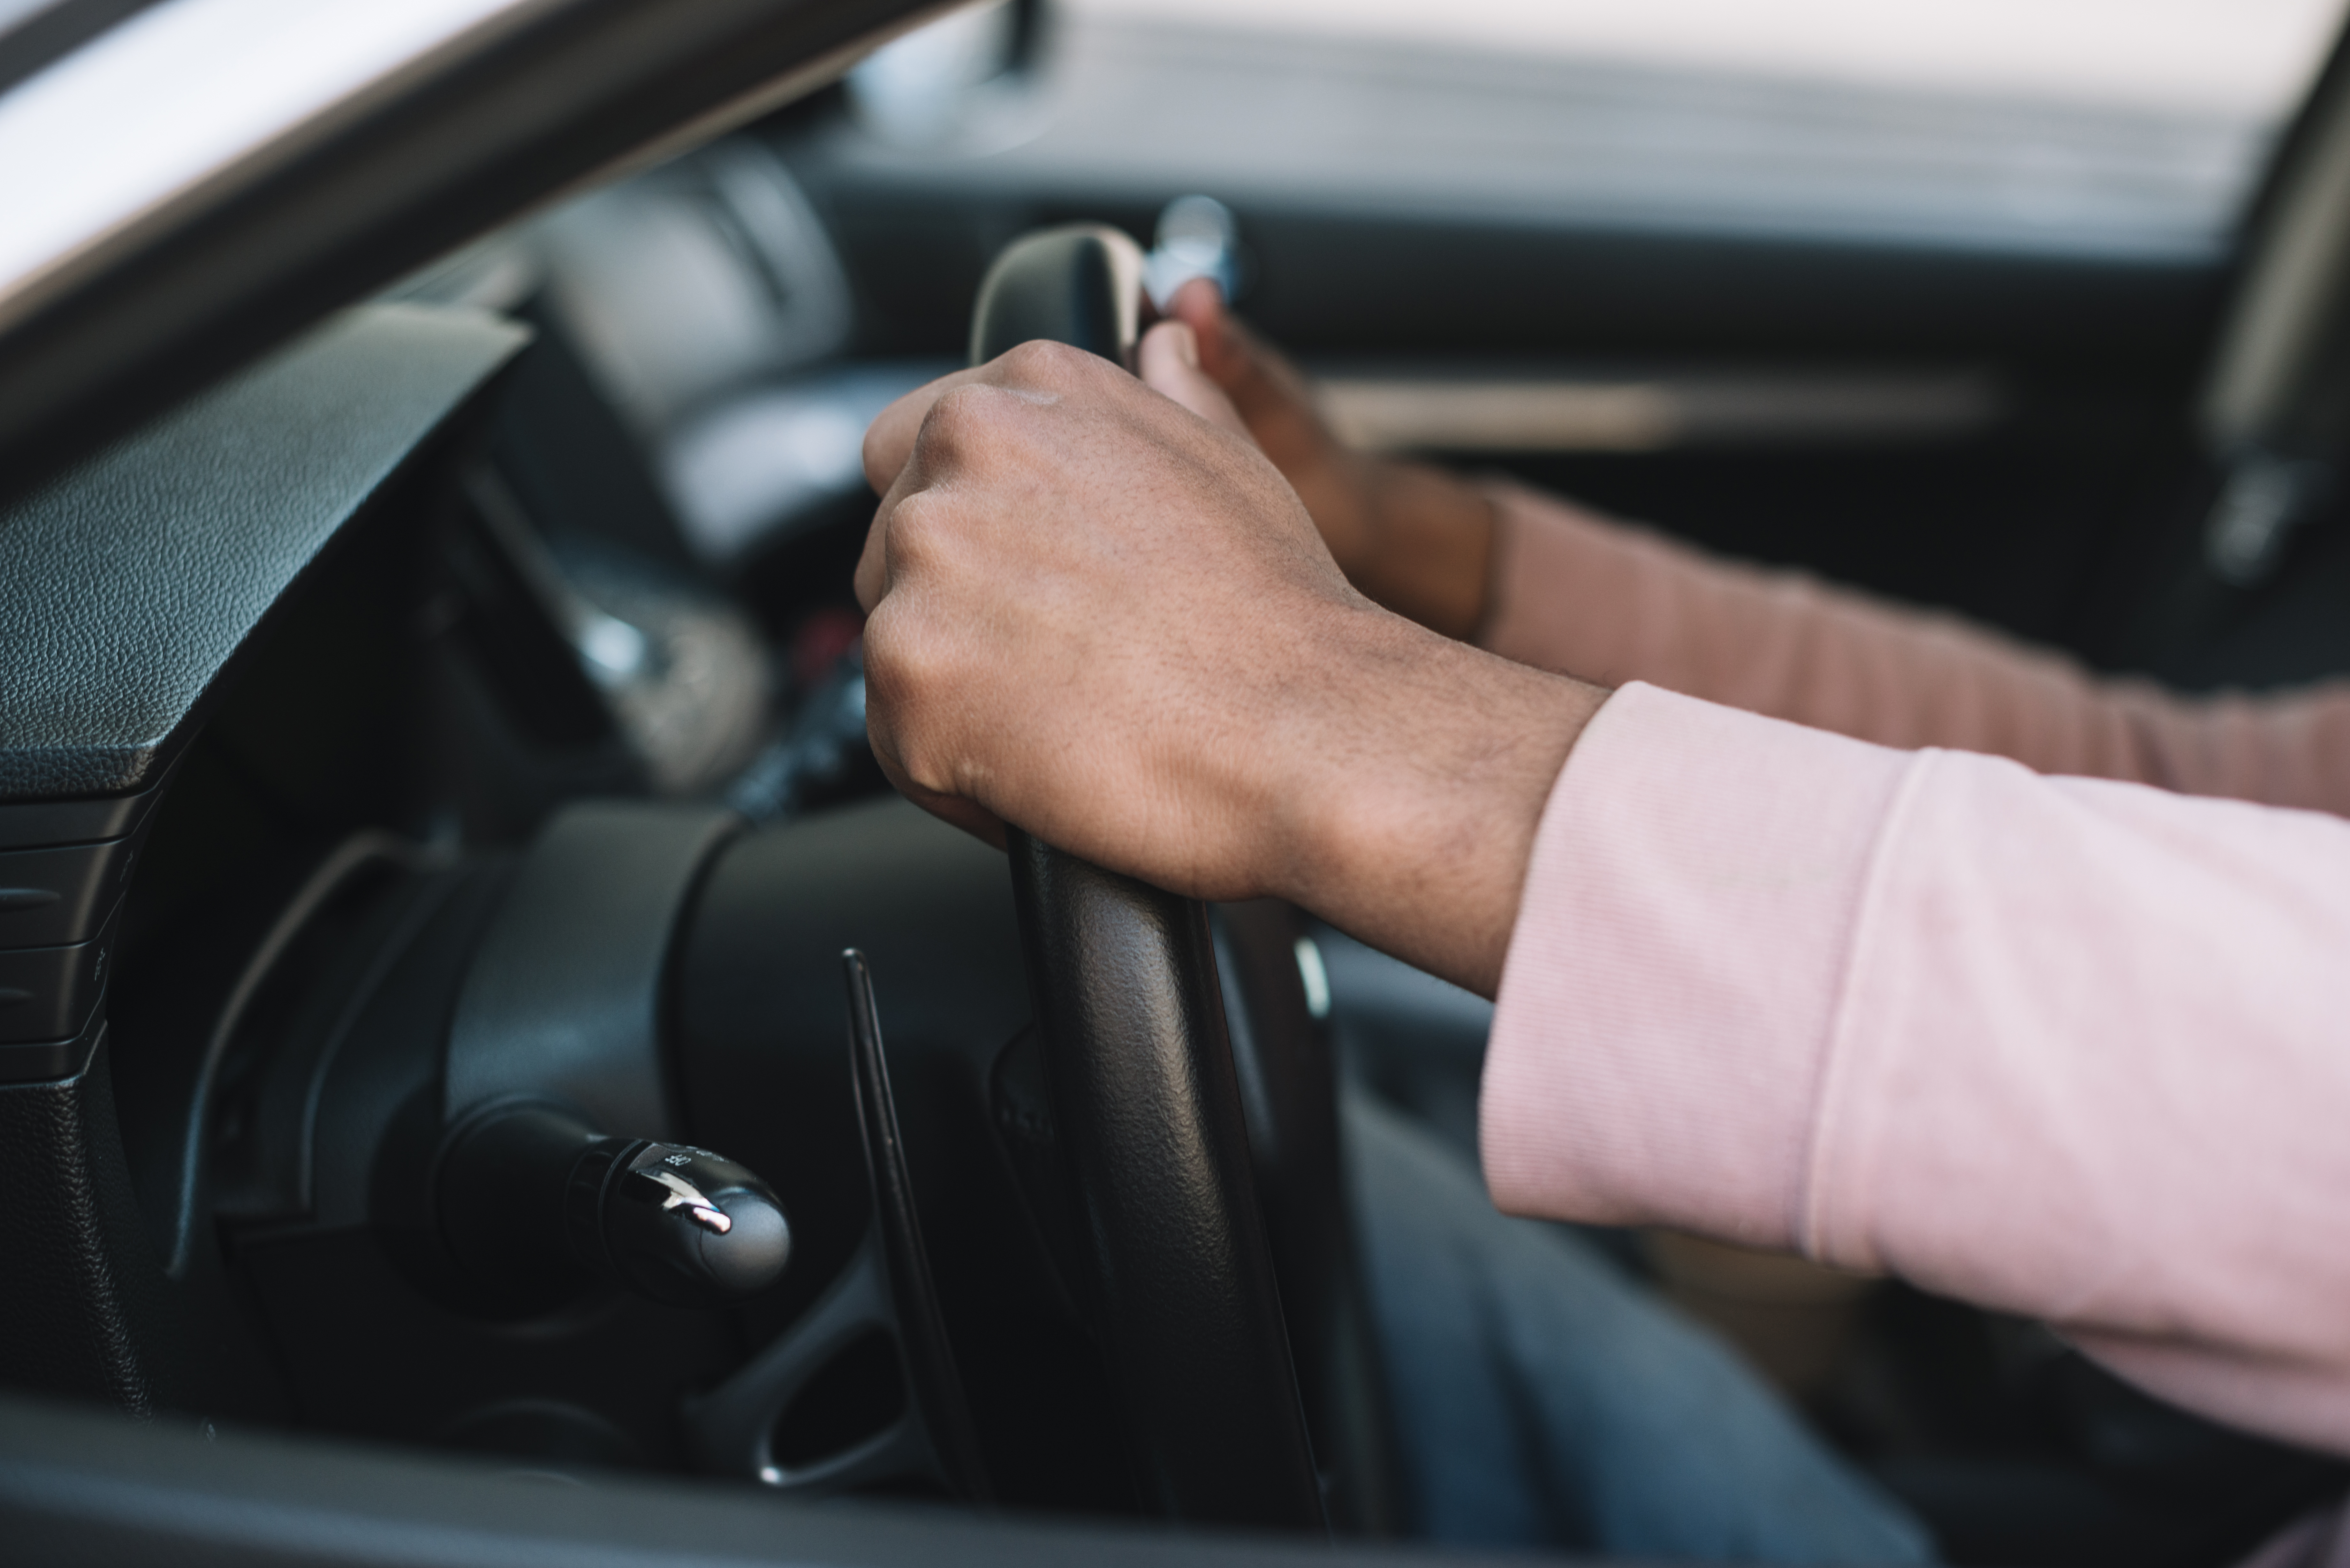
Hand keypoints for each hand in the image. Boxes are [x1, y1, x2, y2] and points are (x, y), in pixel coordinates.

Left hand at [856, 329, 1603, 994]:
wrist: (1309, 730)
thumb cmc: (1281, 614)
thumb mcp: (1233, 461)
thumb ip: (1166, 398)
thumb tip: (1160, 346)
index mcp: (1028, 389)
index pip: (914, 445)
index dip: (963, 522)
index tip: (1017, 577)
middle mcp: (960, 457)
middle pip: (895, 546)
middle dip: (956, 606)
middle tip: (1060, 663)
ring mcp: (922, 567)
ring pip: (893, 640)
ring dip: (958, 687)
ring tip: (1066, 720)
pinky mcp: (905, 679)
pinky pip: (895, 736)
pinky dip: (952, 768)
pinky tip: (1042, 771)